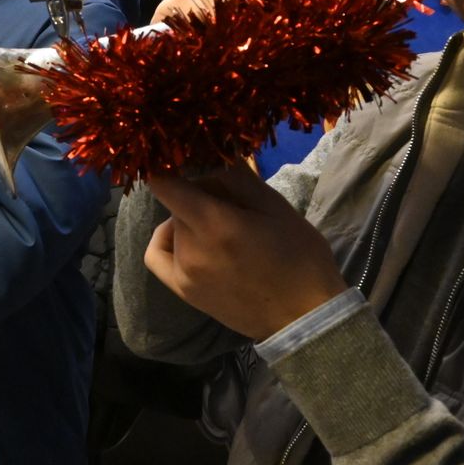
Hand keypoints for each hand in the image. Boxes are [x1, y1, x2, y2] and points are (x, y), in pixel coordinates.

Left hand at [142, 165, 346, 341]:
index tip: (183, 157)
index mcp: (213, 223)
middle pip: (177, 203)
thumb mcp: (274, 207)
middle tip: (231, 201)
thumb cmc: (298, 256)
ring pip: (174, 226)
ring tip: (225, 227)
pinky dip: (168, 240)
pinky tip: (187, 238)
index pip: (163, 181)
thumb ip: (235, 176)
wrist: (305, 317)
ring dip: (191, 219)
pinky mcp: (183, 290)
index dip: (168, 163)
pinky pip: (158, 255)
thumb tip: (208, 147)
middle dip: (197, 194)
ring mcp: (182, 272)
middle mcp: (189, 247)